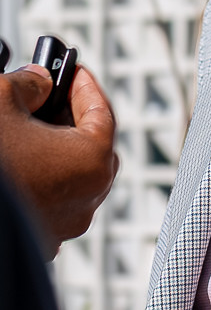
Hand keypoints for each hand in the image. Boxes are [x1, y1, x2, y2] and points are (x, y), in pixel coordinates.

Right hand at [0, 64, 118, 257]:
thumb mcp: (3, 99)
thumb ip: (30, 82)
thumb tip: (38, 80)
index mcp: (93, 160)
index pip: (102, 112)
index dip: (84, 86)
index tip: (73, 71)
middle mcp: (89, 196)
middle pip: (93, 145)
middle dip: (72, 117)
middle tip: (52, 96)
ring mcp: (67, 222)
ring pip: (74, 175)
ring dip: (57, 150)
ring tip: (31, 128)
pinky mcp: (44, 238)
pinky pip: (55, 199)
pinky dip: (45, 178)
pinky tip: (22, 161)